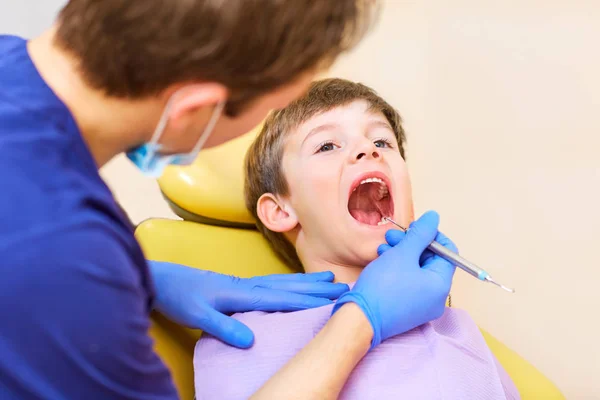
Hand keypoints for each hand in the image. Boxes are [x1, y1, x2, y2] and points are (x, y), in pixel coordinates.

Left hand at [148, 261, 348, 347]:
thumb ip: (222, 326)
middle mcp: (247, 285)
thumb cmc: (177, 296)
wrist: (161, 279)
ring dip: (306, 281)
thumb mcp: (196, 315)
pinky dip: (288, 283)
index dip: (307, 299)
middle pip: (288, 285)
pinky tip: (293, 286)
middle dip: (316, 287)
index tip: (332, 300)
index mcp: (241, 293)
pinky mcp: (237, 286)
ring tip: (327, 279)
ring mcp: (243, 284)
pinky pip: (271, 283)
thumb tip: (250, 340)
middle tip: (342, 286)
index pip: (281, 298)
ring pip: (282, 281)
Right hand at [332, 211, 456, 347]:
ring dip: (401, 254)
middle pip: (431, 261)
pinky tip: (382, 261)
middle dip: (411, 244)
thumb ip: (421, 233)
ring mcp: (422, 305)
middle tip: (391, 236)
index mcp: (441, 285)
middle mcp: (436, 297)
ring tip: (382, 248)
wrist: (360, 319)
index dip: (431, 236)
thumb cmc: (383, 286)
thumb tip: (434, 217)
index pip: (448, 253)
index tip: (413, 228)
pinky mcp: (407, 309)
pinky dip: (397, 269)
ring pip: (416, 270)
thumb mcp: (403, 253)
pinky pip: (408, 282)